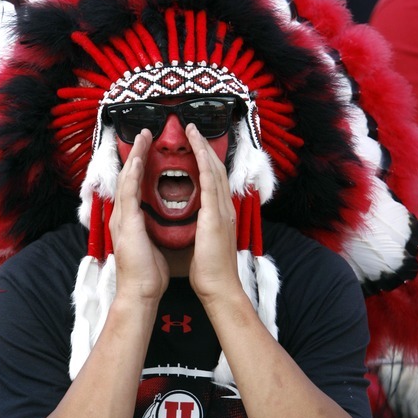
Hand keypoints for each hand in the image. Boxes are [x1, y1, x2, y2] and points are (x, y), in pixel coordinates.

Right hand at [109, 130, 168, 301]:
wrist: (140, 293)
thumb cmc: (149, 274)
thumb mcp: (153, 244)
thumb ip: (154, 229)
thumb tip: (164, 221)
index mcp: (131, 220)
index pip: (135, 186)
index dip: (141, 166)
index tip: (148, 149)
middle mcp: (123, 215)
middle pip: (128, 177)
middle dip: (136, 154)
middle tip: (144, 134)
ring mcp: (122, 218)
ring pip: (127, 179)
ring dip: (134, 156)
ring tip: (142, 138)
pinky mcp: (126, 223)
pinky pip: (129, 192)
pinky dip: (133, 174)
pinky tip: (138, 159)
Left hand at [186, 123, 240, 303]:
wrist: (219, 288)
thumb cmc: (210, 271)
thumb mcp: (205, 243)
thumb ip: (202, 227)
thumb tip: (194, 221)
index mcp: (219, 214)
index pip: (212, 180)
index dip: (205, 160)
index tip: (195, 145)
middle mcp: (224, 208)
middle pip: (215, 169)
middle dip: (205, 147)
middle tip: (193, 129)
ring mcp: (222, 210)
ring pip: (214, 170)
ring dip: (203, 148)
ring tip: (193, 131)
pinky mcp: (216, 215)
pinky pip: (210, 183)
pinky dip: (204, 163)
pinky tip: (198, 149)